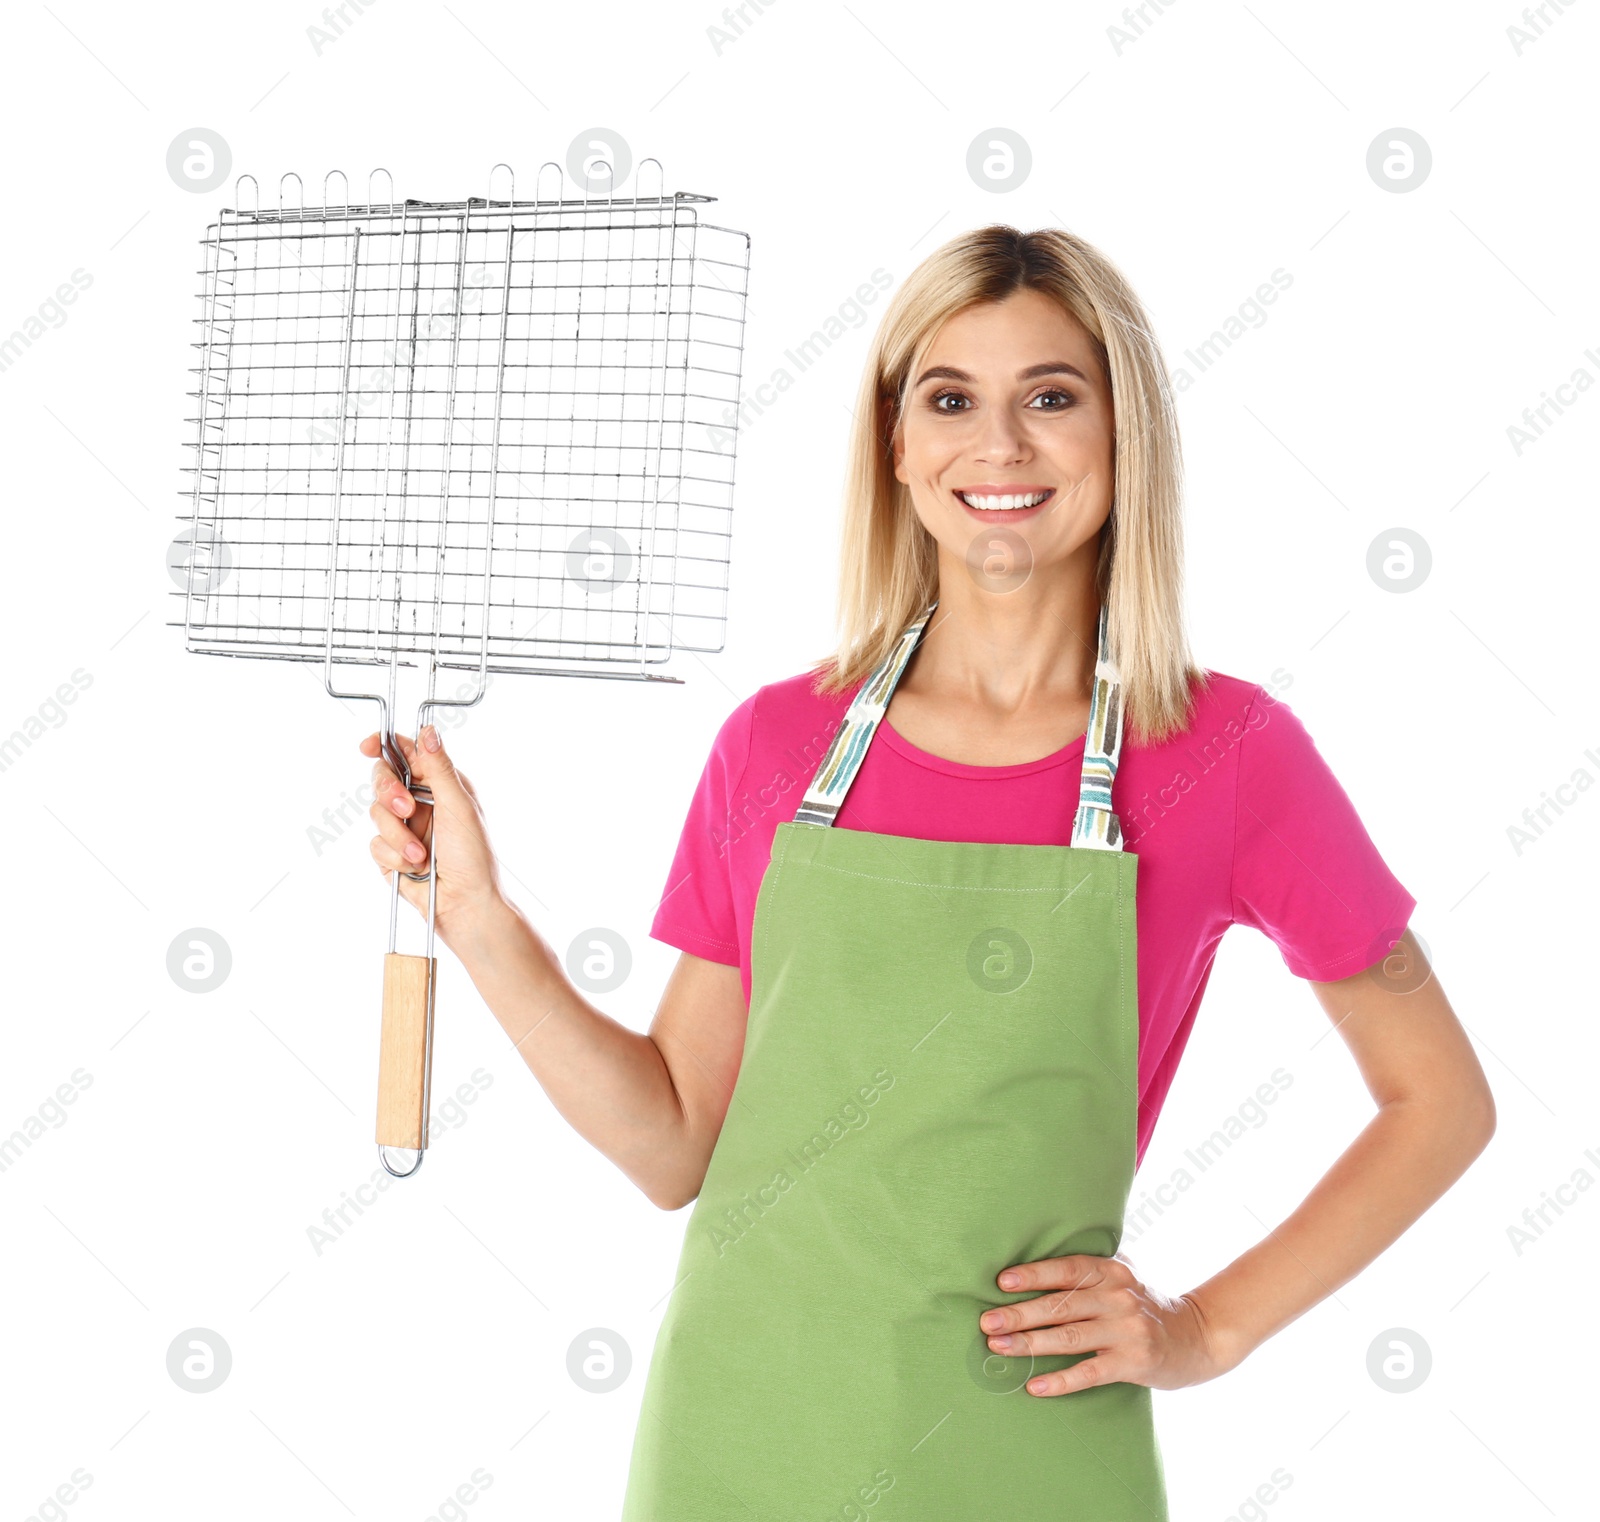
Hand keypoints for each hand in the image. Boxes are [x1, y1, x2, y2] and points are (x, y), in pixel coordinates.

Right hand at [360, 725, 503, 944]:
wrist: (464, 904)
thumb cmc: (474, 858)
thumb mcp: (460, 807)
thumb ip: (439, 769)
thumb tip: (429, 731)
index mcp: (441, 785)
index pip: (406, 754)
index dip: (383, 745)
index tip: (368, 746)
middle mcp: (420, 802)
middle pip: (382, 779)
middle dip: (390, 793)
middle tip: (407, 809)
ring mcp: (403, 828)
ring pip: (375, 813)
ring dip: (398, 835)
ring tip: (421, 854)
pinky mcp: (389, 853)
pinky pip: (374, 844)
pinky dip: (394, 856)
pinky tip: (414, 867)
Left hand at [977, 1252, 1239, 1395]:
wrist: (1198, 1338)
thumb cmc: (1144, 1306)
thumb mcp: (1122, 1278)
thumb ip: (1088, 1272)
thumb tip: (1030, 1271)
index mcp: (1113, 1270)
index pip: (1067, 1269)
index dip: (1034, 1274)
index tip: (1001, 1282)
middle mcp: (1119, 1296)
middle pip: (1061, 1305)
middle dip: (1020, 1314)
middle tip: (987, 1322)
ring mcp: (1127, 1330)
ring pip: (1069, 1337)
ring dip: (1030, 1344)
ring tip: (999, 1348)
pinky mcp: (1133, 1362)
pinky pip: (1089, 1373)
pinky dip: (1060, 1381)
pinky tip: (1035, 1386)